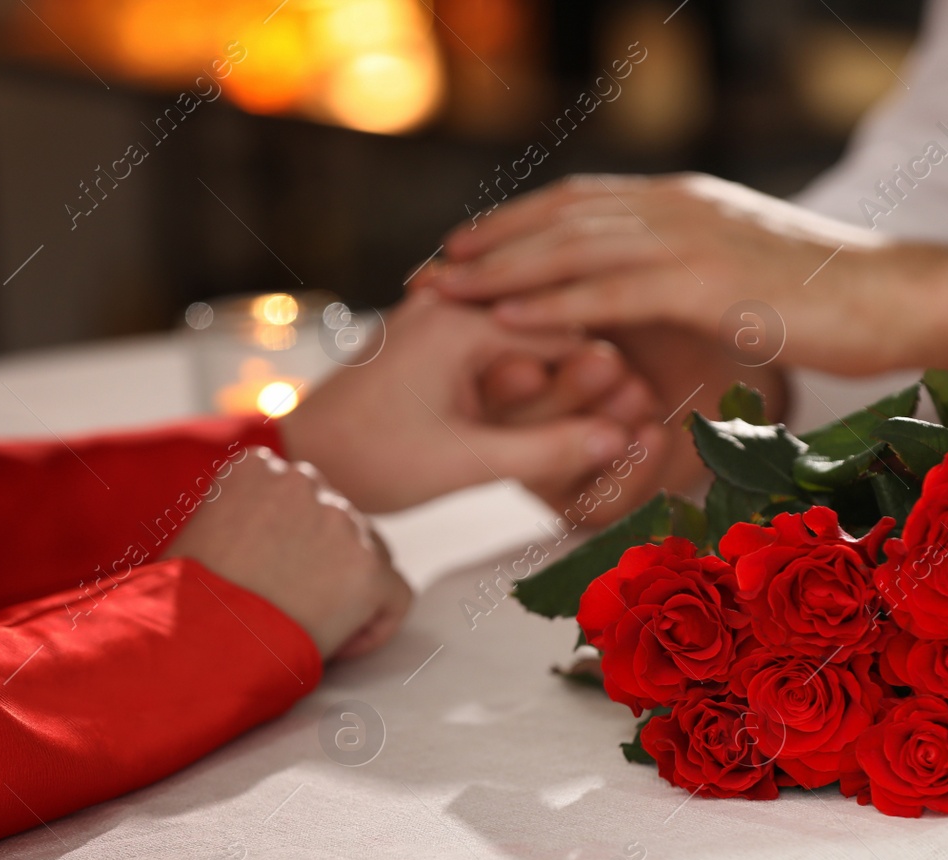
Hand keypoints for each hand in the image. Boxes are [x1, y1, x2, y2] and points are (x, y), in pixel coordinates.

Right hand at [165, 449, 410, 659]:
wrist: (191, 642)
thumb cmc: (183, 603)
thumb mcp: (201, 531)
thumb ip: (245, 514)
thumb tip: (273, 537)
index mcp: (259, 466)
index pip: (304, 497)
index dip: (294, 544)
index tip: (270, 578)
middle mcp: (305, 481)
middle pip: (342, 522)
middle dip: (325, 564)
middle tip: (291, 606)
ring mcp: (342, 522)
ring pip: (374, 555)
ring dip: (350, 591)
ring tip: (309, 628)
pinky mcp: (368, 570)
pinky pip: (397, 597)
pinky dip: (375, 625)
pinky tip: (337, 646)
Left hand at [281, 291, 653, 512]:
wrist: (297, 465)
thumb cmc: (370, 462)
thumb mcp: (467, 462)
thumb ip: (548, 449)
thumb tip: (621, 441)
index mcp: (460, 320)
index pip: (563, 329)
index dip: (611, 373)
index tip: (650, 403)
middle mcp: (450, 307)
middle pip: (546, 339)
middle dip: (589, 384)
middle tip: (641, 416)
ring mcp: (438, 324)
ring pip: (524, 353)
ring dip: (560, 392)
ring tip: (608, 424)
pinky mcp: (430, 348)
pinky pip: (496, 363)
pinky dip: (525, 394)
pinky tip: (557, 426)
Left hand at [432, 173, 947, 396]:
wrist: (894, 300)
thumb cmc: (823, 306)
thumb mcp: (740, 282)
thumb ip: (684, 283)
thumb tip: (642, 311)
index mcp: (679, 204)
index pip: (575, 206)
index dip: (509, 227)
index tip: (457, 254)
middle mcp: (673, 207)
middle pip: (556, 218)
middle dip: (483, 245)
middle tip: (422, 272)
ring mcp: (687, 237)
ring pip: (569, 247)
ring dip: (497, 270)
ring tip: (438, 290)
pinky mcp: (702, 279)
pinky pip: (607, 289)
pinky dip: (548, 302)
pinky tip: (502, 316)